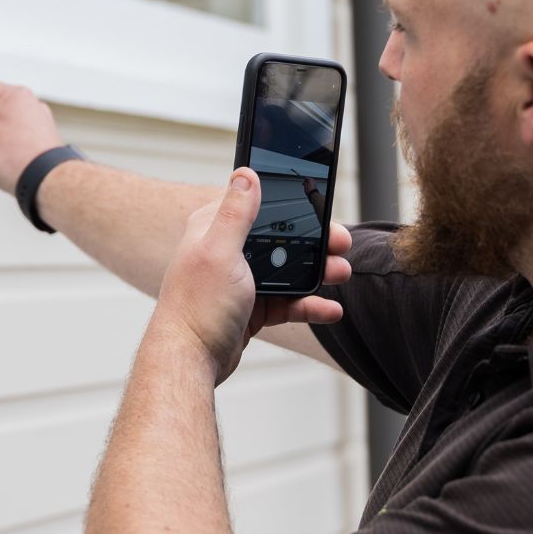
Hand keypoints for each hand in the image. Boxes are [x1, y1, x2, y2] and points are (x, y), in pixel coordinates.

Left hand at [153, 168, 352, 383]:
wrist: (190, 360)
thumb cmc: (197, 307)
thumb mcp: (220, 251)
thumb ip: (235, 213)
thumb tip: (246, 173)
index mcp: (216, 229)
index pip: (260, 204)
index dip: (293, 204)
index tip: (322, 208)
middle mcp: (228, 251)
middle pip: (281, 237)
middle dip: (315, 242)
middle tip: (342, 246)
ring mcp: (241, 281)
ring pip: (288, 269)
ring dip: (317, 272)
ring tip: (341, 274)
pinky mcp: (251, 307)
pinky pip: (287, 301)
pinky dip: (309, 304)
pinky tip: (329, 309)